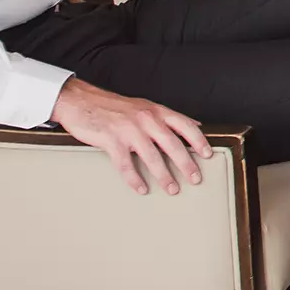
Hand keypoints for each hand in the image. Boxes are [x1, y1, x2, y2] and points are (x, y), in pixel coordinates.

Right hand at [48, 77, 211, 195]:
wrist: (81, 100)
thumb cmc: (114, 106)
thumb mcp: (144, 106)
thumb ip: (167, 117)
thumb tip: (194, 125)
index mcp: (156, 111)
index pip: (185, 125)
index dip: (199, 140)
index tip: (208, 155)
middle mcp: (146, 119)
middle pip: (172, 144)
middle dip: (186, 164)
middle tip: (195, 179)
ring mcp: (129, 130)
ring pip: (152, 157)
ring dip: (164, 176)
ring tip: (172, 189)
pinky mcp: (111, 140)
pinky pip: (126, 164)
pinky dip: (135, 179)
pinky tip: (141, 188)